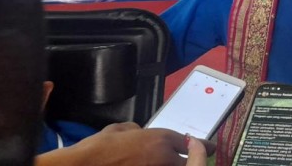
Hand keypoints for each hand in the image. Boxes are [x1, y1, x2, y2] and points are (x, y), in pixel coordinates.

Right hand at [43, 122, 214, 165]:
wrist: (84, 165)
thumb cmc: (100, 145)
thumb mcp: (121, 129)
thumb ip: (138, 130)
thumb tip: (140, 132)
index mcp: (161, 138)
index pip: (190, 142)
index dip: (200, 144)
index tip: (207, 146)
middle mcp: (165, 156)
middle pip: (192, 161)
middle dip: (197, 159)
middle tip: (202, 157)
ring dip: (178, 165)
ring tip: (175, 161)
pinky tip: (156, 165)